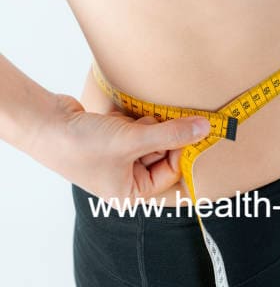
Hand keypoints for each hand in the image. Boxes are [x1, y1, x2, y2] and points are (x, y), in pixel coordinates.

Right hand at [29, 93, 209, 202]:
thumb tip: (204, 129)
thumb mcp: (133, 140)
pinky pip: (137, 129)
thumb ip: (171, 134)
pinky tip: (119, 117)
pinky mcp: (114, 139)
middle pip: (163, 154)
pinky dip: (134, 120)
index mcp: (131, 192)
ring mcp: (120, 158)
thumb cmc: (82, 145)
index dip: (181, 151)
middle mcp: (126, 178)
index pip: (172, 173)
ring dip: (147, 125)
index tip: (193, 130)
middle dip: (160, 136)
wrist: (45, 124)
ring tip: (129, 123)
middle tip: (153, 124)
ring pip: (152, 139)